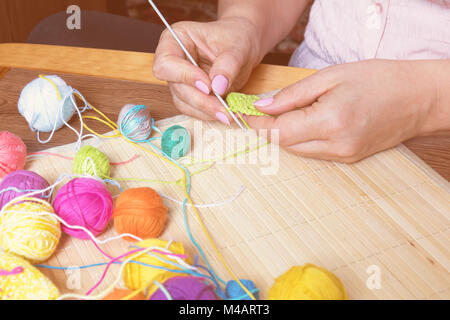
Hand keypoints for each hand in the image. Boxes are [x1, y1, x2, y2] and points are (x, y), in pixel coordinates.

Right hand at [153, 17, 262, 123]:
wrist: (244, 46)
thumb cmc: (236, 38)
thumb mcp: (237, 47)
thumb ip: (227, 65)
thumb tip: (218, 86)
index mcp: (175, 40)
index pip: (167, 62)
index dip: (184, 76)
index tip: (208, 85)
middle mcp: (173, 62)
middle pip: (176, 86)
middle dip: (200, 100)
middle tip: (223, 109)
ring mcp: (180, 81)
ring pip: (183, 102)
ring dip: (205, 111)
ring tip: (228, 114)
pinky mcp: (190, 95)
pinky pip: (193, 110)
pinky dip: (208, 114)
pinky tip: (225, 113)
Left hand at [248, 60, 437, 162]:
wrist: (419, 98)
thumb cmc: (379, 79)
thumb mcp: (331, 76)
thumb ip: (293, 95)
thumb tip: (262, 107)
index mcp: (330, 121)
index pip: (279, 131)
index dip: (257, 126)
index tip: (242, 116)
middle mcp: (336, 145)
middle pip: (285, 144)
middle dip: (267, 130)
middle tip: (257, 113)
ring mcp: (344, 156)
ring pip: (298, 150)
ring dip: (284, 135)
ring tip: (280, 115)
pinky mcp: (350, 159)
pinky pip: (314, 152)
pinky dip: (302, 139)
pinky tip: (303, 123)